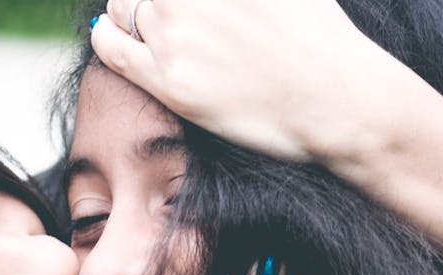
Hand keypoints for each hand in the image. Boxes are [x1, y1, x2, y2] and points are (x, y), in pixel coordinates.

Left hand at [90, 0, 402, 161]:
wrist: (335, 98)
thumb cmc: (321, 34)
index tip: (181, 5)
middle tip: (169, 10)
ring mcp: (175, 33)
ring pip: (122, 6)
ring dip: (130, 10)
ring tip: (148, 21)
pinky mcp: (169, 80)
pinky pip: (112, 47)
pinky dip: (107, 34)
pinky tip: (114, 33)